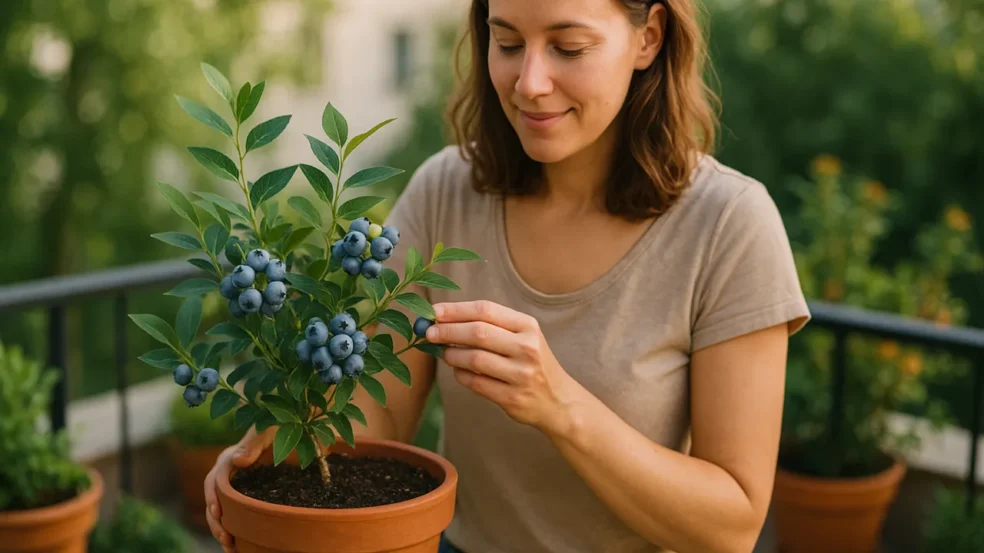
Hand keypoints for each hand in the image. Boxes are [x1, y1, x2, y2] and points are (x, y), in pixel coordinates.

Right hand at [204, 426, 275, 552]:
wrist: (297, 429)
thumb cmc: (281, 425)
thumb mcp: (268, 429)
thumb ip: (253, 442)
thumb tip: (238, 460)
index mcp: (229, 458)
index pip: (215, 479)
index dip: (213, 496)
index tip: (218, 512)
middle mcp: (229, 474)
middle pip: (214, 499)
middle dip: (216, 520)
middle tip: (226, 537)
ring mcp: (237, 487)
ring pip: (222, 511)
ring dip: (222, 529)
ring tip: (229, 546)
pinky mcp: (247, 496)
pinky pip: (235, 514)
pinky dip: (234, 529)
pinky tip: (237, 545)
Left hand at [425, 300, 580, 437]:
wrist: (558, 400)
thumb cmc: (532, 362)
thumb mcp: (523, 337)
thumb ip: (490, 326)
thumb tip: (443, 319)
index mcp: (528, 326)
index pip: (486, 310)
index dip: (456, 310)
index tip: (434, 311)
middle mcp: (527, 348)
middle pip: (478, 333)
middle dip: (448, 331)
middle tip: (428, 332)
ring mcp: (521, 374)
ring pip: (474, 359)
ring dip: (452, 355)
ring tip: (444, 353)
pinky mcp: (512, 398)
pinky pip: (475, 383)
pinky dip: (460, 375)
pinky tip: (458, 371)